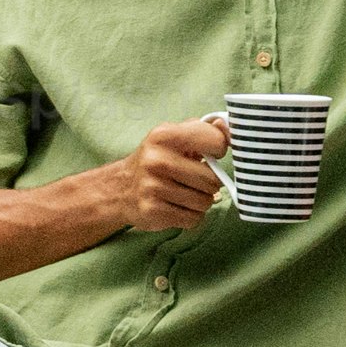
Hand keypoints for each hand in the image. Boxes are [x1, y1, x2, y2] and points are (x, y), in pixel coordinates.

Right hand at [100, 116, 230, 234]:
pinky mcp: (153, 211)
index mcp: (164, 135)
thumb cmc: (156, 160)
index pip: (215, 141)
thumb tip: (226, 127)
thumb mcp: (173, 136)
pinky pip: (193, 219)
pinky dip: (191, 216)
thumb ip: (202, 130)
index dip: (219, 150)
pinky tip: (176, 207)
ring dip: (201, 201)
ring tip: (184, 194)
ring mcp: (153, 187)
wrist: (120, 188)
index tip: (209, 154)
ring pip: (205, 202)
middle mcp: (157, 160)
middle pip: (212, 179)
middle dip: (210, 183)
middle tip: (194, 180)